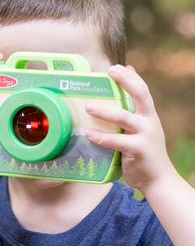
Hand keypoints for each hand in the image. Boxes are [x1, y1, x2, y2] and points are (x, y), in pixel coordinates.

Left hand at [85, 65, 175, 193]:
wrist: (158, 179)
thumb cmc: (143, 153)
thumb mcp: (139, 131)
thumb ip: (130, 117)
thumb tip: (115, 104)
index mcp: (148, 115)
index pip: (142, 90)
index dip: (130, 76)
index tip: (116, 66)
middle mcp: (149, 121)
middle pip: (141, 94)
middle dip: (126, 80)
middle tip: (109, 71)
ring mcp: (145, 135)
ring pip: (125, 117)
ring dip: (105, 111)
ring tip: (88, 106)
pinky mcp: (139, 150)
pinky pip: (117, 141)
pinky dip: (102, 137)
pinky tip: (88, 133)